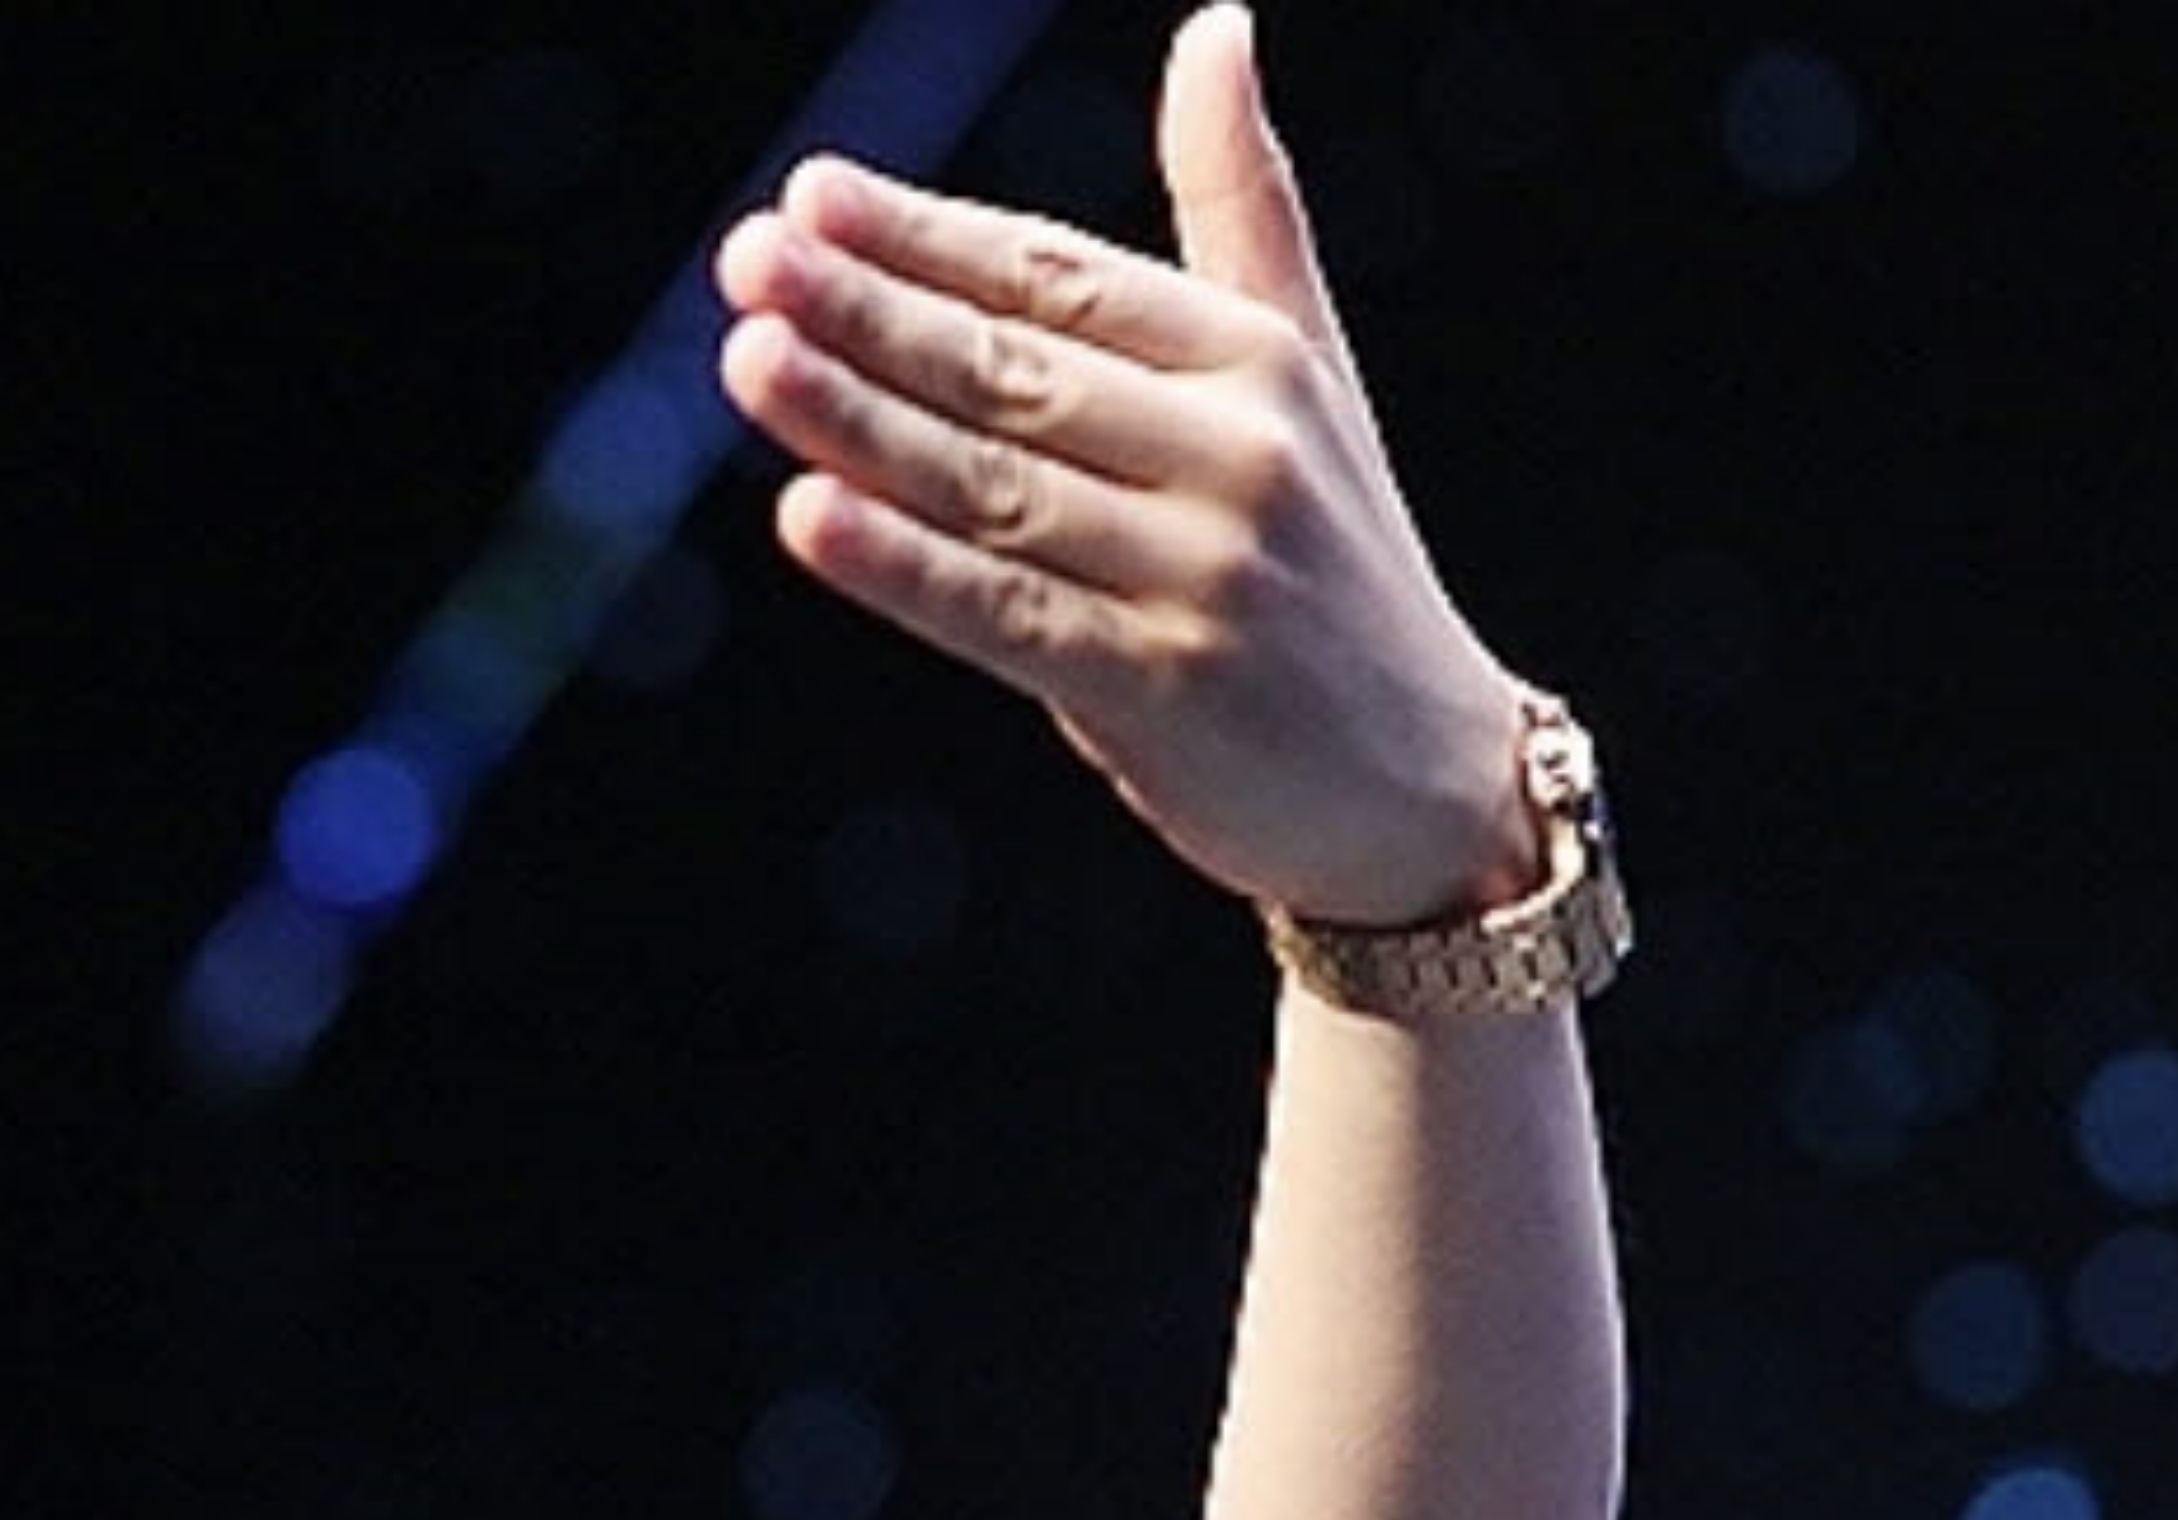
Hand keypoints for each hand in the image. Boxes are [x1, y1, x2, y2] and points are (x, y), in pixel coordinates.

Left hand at [713, 3, 1538, 926]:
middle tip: (750, 261)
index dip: (929, 236)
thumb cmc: (1336, 567)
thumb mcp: (1305, 371)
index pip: (1062, 280)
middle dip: (870, 312)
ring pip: (992, 483)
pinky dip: (901, 567)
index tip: (812, 195)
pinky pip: (1002, 613)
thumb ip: (1240, 209)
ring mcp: (1199, 574)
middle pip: (1014, 368)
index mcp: (1255, 361)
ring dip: (860, 420)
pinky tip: (807, 516)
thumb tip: (1214, 24)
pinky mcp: (1159, 689)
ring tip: (750, 358)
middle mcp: (1236, 454)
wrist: (1427, 786)